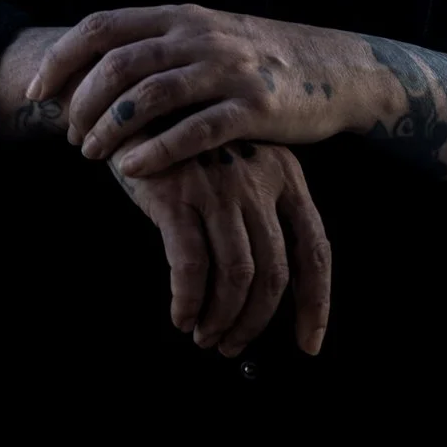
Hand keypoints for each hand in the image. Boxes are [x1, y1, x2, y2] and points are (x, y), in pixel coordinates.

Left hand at [29, 3, 357, 176]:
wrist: (333, 69)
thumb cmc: (254, 60)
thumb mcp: (203, 36)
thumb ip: (154, 44)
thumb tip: (87, 64)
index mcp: (178, 15)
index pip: (101, 26)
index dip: (61, 58)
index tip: (36, 92)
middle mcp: (198, 35)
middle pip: (117, 63)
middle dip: (82, 102)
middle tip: (69, 135)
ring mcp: (227, 70)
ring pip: (149, 95)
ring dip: (109, 127)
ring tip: (91, 155)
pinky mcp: (255, 108)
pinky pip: (195, 130)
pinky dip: (157, 150)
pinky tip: (132, 170)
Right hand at [109, 139, 331, 356]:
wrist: (131, 102)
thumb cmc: (186, 143)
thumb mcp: (237, 165)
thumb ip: (257, 211)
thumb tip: (263, 289)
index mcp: (285, 173)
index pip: (315, 250)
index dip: (315, 304)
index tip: (308, 343)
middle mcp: (258, 180)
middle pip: (274, 273)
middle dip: (255, 321)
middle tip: (231, 344)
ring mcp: (218, 186)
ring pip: (237, 276)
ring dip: (221, 318)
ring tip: (204, 335)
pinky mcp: (176, 195)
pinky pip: (192, 267)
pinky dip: (189, 302)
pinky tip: (181, 315)